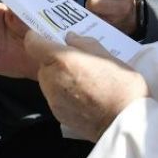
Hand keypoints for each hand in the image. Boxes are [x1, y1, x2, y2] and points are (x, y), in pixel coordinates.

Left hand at [26, 31, 147, 141]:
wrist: (124, 121)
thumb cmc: (120, 84)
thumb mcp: (106, 54)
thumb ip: (83, 43)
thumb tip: (70, 38)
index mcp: (62, 59)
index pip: (33, 44)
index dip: (37, 37)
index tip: (45, 36)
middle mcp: (52, 79)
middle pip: (43, 63)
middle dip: (55, 59)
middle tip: (76, 60)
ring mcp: (52, 99)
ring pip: (48, 80)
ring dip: (58, 76)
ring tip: (82, 80)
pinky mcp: (57, 114)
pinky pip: (54, 96)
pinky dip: (63, 92)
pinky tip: (83, 95)